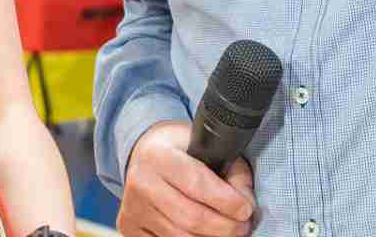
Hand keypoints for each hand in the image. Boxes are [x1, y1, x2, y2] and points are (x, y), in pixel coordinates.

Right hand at [117, 122, 253, 236]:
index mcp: (158, 155)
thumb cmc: (180, 150)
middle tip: (243, 226)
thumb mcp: (206, 147)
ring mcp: (133, 208)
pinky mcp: (129, 228)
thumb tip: (245, 203)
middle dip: (225, 227)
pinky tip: (204, 235)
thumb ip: (231, 172)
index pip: (197, 184)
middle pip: (191, 218)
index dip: (226, 201)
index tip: (245, 209)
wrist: (143, 154)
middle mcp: (141, 182)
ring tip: (228, 231)